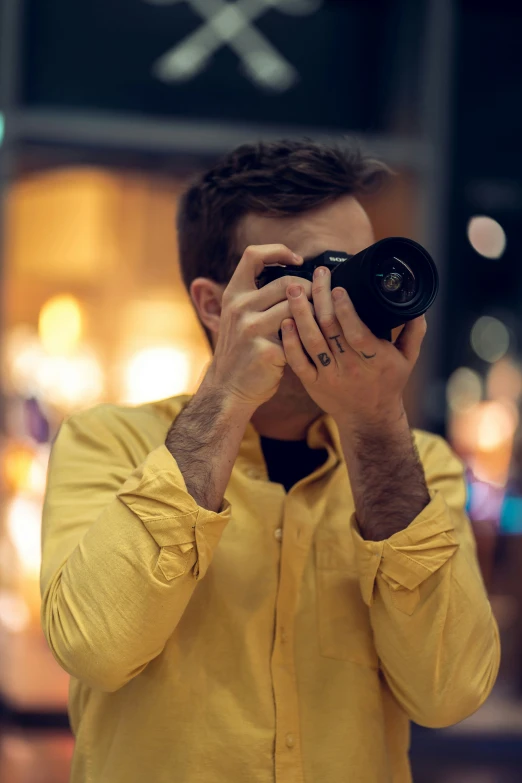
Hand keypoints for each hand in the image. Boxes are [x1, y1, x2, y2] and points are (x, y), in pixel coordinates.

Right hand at [207, 244, 312, 409]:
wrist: (228, 390)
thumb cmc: (241, 352)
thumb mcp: (237, 317)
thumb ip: (258, 297)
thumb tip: (295, 277)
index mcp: (233, 295)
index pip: (253, 255)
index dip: (278, 251)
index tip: (297, 259)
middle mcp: (240, 308)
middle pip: (287, 283)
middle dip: (310, 290)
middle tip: (320, 300)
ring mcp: (251, 329)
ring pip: (297, 308)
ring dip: (313, 314)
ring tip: (318, 321)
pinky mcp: (267, 351)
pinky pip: (298, 336)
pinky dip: (307, 338)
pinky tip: (310, 344)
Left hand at [281, 265, 426, 428]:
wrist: (368, 419)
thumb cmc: (388, 384)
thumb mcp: (407, 359)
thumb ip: (413, 332)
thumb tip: (419, 306)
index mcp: (375, 359)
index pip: (357, 332)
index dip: (346, 310)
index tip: (338, 288)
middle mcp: (351, 367)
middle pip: (330, 329)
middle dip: (321, 298)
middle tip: (316, 275)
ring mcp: (329, 375)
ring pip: (311, 341)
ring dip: (300, 313)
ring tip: (294, 289)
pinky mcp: (312, 383)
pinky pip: (297, 361)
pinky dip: (289, 341)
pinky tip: (285, 321)